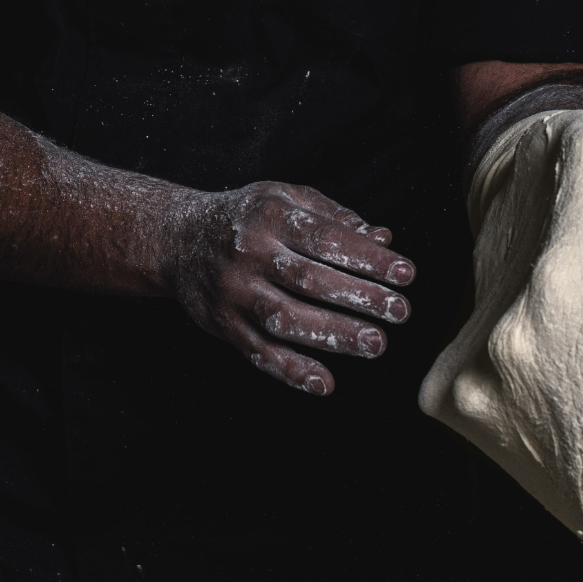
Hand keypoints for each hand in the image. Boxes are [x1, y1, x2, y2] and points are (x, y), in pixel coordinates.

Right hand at [159, 182, 414, 394]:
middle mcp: (249, 255)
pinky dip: (290, 371)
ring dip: (333, 335)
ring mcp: (234, 293)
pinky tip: (324, 383)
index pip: (326, 239)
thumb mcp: (284, 198)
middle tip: (401, 312)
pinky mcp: (224, 325)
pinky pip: (258, 352)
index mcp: (269, 217)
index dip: (368, 258)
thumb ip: (333, 218)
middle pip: (310, 280)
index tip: (407, 274)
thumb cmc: (245, 218)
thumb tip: (383, 239)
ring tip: (375, 344)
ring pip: (286, 319)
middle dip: (360, 298)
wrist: (175, 239)